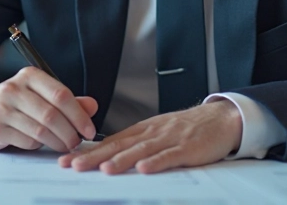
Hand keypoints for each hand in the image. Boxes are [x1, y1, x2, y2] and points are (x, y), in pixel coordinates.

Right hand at [0, 66, 97, 152]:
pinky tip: (41, 144)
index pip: (60, 94)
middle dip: (70, 132)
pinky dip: (38, 146)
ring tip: (65, 146)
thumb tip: (92, 106)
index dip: (79, 115)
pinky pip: (26, 141)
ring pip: (40, 130)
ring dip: (57, 142)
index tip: (90, 130)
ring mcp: (2, 108)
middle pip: (52, 114)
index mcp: (29, 76)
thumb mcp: (40, 96)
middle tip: (78, 142)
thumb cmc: (16, 104)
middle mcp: (14, 88)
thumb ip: (66, 101)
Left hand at [58, 99, 241, 174]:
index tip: (66, 160)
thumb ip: (134, 144)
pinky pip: (170, 156)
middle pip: (119, 146)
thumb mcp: (157, 133)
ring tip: (104, 169)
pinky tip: (144, 168)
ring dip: (121, 160)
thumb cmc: (186, 129)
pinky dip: (156, 162)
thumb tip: (107, 157)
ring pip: (141, 150)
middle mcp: (151, 133)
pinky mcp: (187, 148)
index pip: (110, 142)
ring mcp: (168, 139)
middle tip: (74, 165)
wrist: (220, 119)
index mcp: (142, 130)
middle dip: (94, 156)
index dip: (87, 152)